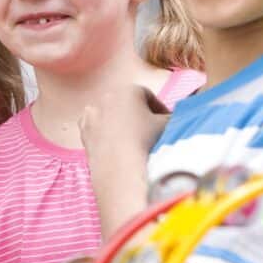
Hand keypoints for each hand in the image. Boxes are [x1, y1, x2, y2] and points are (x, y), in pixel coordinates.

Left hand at [79, 85, 169, 237]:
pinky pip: (100, 133)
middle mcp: (104, 99)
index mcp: (127, 90)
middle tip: (152, 133)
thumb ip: (176, 116)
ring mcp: (91, 118)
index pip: (148, 96)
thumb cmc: (149, 143)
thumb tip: (178, 117)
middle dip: (139, 116)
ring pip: (112, 118)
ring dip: (122, 126)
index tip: (167, 123)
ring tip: (136, 143)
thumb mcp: (171, 125)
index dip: (160, 109)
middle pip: (127, 105)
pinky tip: (121, 152)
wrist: (122, 172)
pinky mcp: (83, 137)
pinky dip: (109, 138)